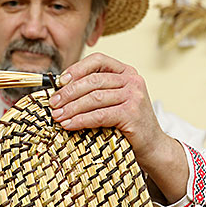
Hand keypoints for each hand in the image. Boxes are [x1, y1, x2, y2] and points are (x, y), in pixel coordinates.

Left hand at [48, 52, 187, 202]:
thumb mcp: (113, 100)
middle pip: (93, 80)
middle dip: (68, 92)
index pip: (98, 60)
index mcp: (126, 71)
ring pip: (94, 98)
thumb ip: (95, 90)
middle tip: (53, 103)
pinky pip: (99, 115)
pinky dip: (80, 120)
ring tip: (57, 116)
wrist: (152, 146)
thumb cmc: (127, 123)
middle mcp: (132, 80)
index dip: (76, 68)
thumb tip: (60, 89)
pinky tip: (69, 125)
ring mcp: (134, 96)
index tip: (60, 81)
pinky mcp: (132, 114)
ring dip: (71, 108)